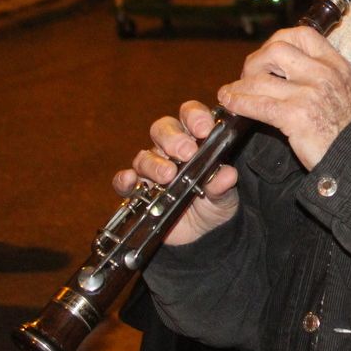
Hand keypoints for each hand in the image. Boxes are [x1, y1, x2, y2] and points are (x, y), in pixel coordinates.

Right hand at [112, 100, 239, 244]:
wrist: (202, 234)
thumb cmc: (214, 204)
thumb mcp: (224, 197)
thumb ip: (223, 185)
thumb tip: (227, 174)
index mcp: (195, 140)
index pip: (190, 115)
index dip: (195, 117)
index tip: (204, 129)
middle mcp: (170, 150)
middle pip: (163, 129)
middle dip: (174, 138)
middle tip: (187, 152)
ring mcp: (152, 170)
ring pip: (144, 155)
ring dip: (154, 163)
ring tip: (168, 175)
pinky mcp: (137, 192)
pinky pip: (123, 181)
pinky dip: (124, 179)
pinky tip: (131, 180)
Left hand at [216, 26, 350, 168]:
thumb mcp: (345, 90)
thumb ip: (322, 76)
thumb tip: (287, 71)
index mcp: (336, 64)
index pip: (302, 34)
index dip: (277, 40)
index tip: (267, 55)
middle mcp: (323, 73)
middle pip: (276, 49)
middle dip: (255, 61)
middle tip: (249, 77)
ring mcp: (309, 93)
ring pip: (261, 78)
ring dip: (240, 86)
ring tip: (230, 93)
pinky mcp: (295, 116)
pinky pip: (258, 104)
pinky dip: (238, 103)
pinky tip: (230, 104)